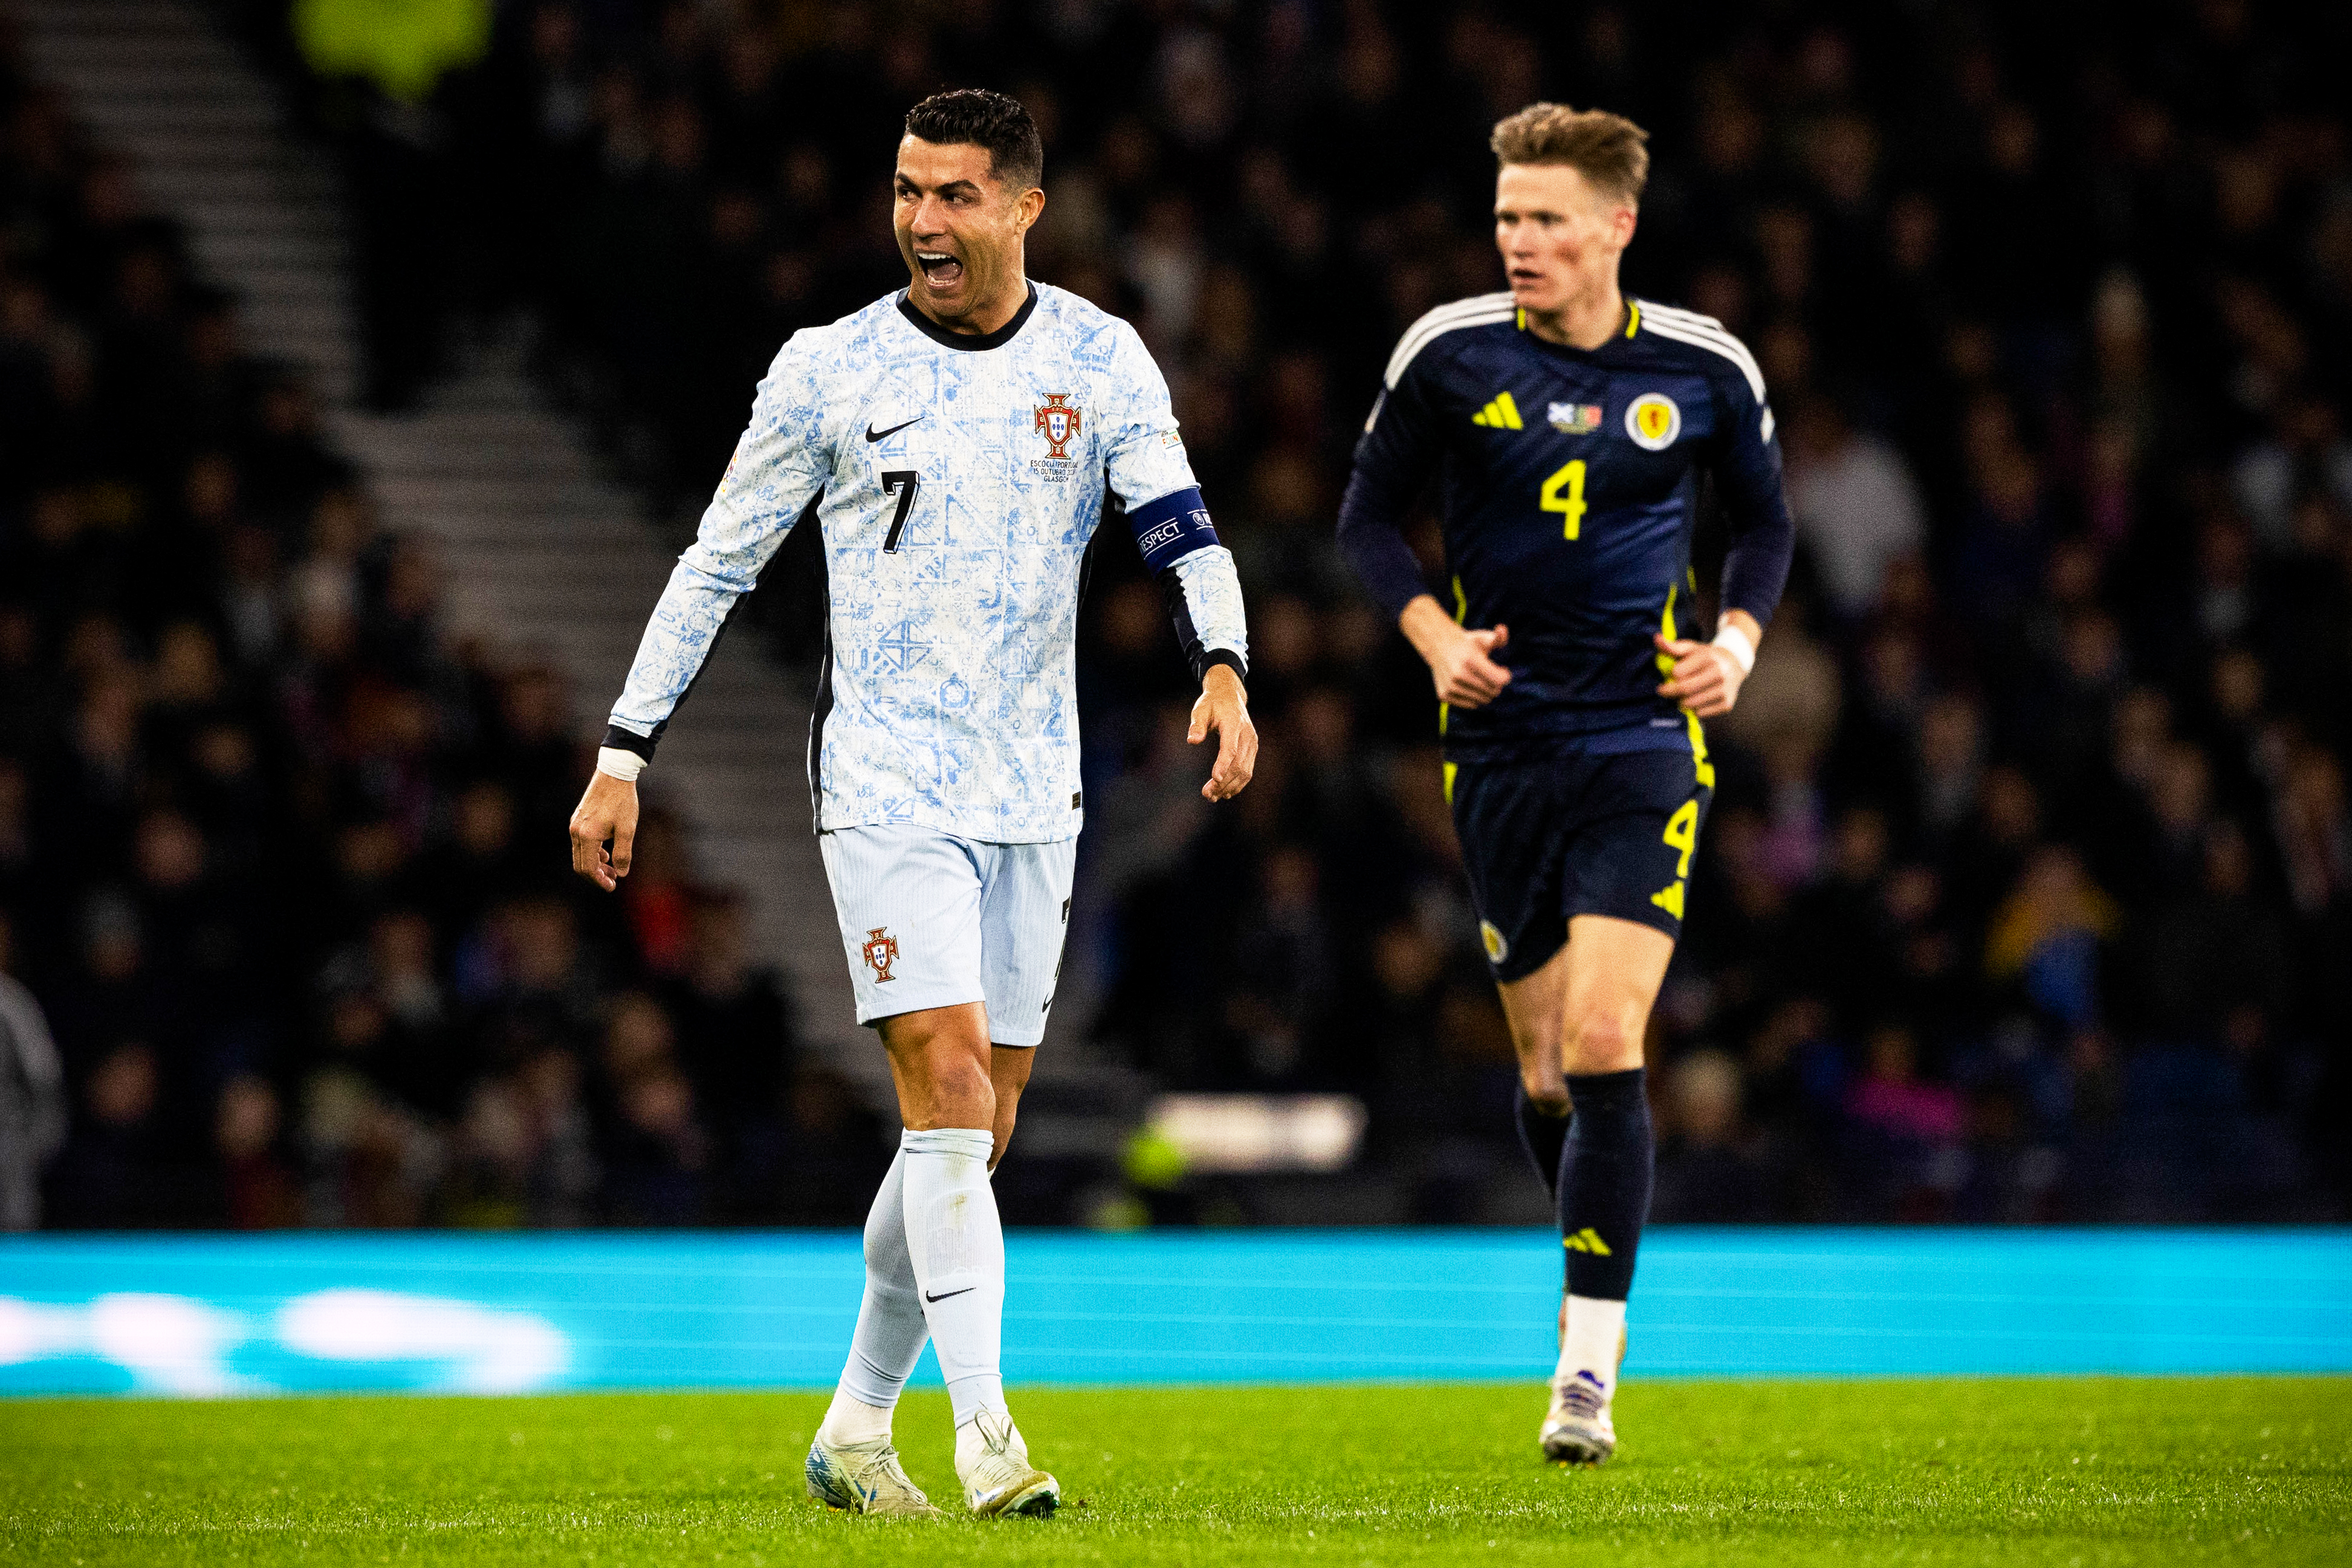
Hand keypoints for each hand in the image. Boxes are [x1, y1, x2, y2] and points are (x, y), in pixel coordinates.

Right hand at [568, 770, 639, 890]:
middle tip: (613, 880)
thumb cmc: (622, 801)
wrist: (614, 774)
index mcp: (587, 836)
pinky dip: (592, 853)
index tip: (612, 886)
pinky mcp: (577, 819)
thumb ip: (623, 854)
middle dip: (596, 875)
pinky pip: (580, 844)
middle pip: (580, 865)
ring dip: (594, 864)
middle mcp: (576, 831)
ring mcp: (574, 825)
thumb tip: (621, 873)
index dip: (600, 881)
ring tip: (612, 867)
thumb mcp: (627, 829)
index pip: (588, 868)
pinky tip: (606, 853)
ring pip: (580, 854)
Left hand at [1189, 663, 1257, 800]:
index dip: (1223, 765)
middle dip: (1223, 782)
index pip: (1230, 748)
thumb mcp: (1200, 709)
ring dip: (1230, 787)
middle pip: (1238, 764)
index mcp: (1234, 724)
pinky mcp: (1252, 749)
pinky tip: (1225, 792)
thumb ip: (1197, 725)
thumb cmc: (1212, 704)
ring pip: (1245, 771)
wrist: (1230, 696)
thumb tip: (1192, 740)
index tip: (1214, 779)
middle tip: (1206, 795)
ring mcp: (1252, 743)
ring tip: (1212, 797)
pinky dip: (1237, 784)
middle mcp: (1247, 735)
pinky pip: (1248, 770)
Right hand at [1401, 595, 1510, 708]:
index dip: (1505, 676)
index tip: (1502, 669)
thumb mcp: (1483, 637)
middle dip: (1497, 684)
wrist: (1438, 646)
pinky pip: (1471, 704)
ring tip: (1482, 679)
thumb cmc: (1467, 643)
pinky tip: (1471, 685)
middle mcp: (1458, 675)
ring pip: (1483, 700)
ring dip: (1486, 692)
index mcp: (1470, 659)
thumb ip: (1498, 636)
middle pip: (1493, 692)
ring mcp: (1450, 686)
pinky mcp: (1444, 695)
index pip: (1499, 680)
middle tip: (1492, 675)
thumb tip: (1502, 630)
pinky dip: (1475, 697)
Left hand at [1654, 633, 1746, 718]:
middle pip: (1684, 689)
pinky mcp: (1726, 704)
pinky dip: (1694, 709)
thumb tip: (1656, 638)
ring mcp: (1724, 690)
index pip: (1678, 672)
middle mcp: (1719, 673)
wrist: (1735, 663)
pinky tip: (1696, 700)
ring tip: (1682, 695)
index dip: (1670, 676)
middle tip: (1665, 691)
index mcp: (1708, 657)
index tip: (1666, 678)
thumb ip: (1672, 646)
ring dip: (1681, 701)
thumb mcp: (1691, 648)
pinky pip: (1701, 713)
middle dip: (1670, 692)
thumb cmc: (1706, 656)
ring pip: (1691, 703)